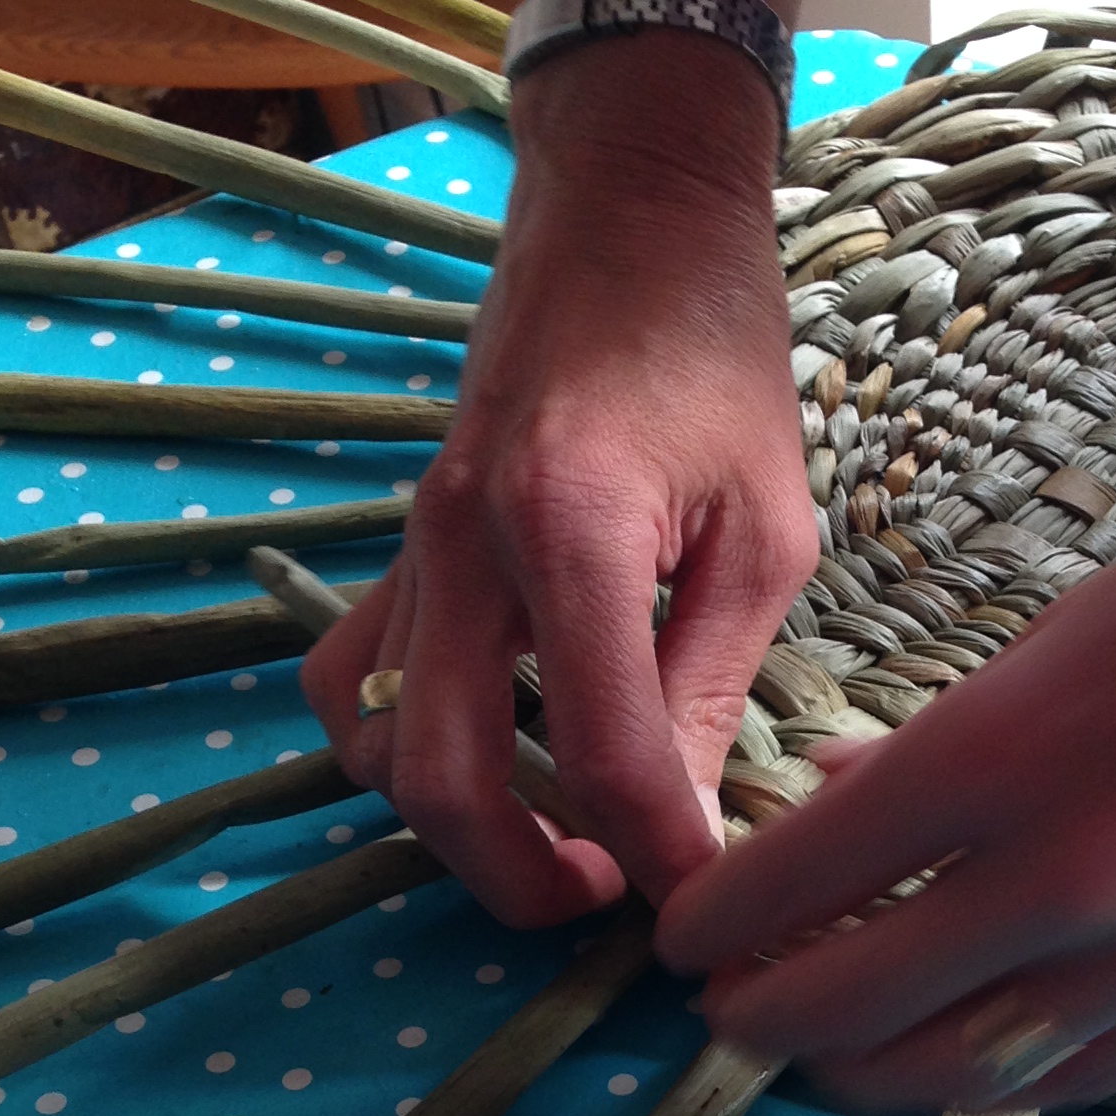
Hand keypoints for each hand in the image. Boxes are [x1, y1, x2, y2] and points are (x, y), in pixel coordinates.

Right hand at [302, 34, 816, 927]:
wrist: (626, 214)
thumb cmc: (715, 351)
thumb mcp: (765, 525)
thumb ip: (713, 679)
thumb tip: (688, 823)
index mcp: (569, 525)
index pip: (597, 750)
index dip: (655, 854)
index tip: (705, 902)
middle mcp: (463, 541)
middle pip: (441, 779)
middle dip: (521, 876)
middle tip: (610, 893)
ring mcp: (413, 542)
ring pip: (371, 741)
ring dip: (455, 822)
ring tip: (556, 833)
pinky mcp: (400, 542)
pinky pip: (350, 676)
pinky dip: (399, 745)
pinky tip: (490, 753)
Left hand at [655, 408, 1115, 1113]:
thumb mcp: (1076, 630)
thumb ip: (953, 748)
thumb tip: (851, 819)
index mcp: (1002, 754)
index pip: (793, 889)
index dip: (715, 931)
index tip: (689, 941)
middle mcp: (1073, 879)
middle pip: (846, 1012)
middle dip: (762, 1024)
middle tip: (729, 1016)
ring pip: (958, 1078)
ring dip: (866, 1077)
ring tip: (828, 1060)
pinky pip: (1083, 1082)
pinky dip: (998, 1081)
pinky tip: (961, 1062)